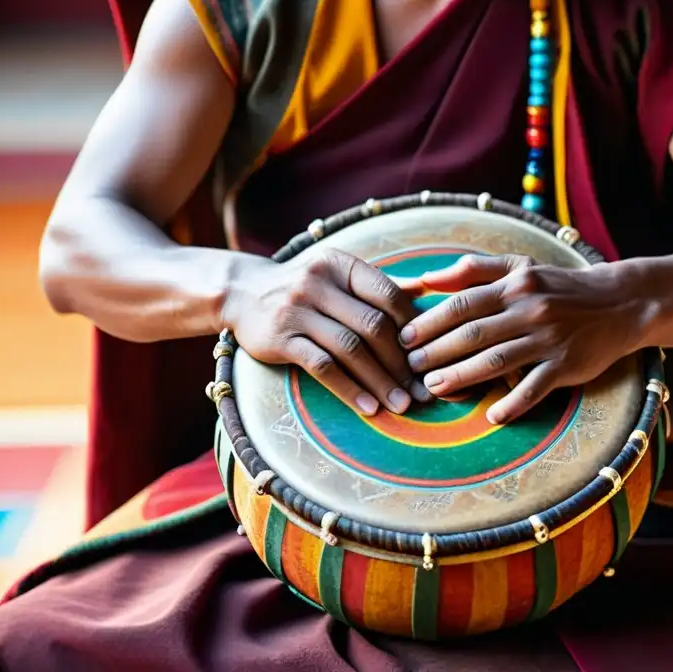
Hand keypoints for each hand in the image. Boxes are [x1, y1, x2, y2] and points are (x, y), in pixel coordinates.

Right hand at [223, 248, 430, 415]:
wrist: (243, 292)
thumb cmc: (304, 288)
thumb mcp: (339, 276)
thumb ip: (379, 285)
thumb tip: (426, 291)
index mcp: (341, 265)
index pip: (388, 294)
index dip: (414, 327)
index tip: (430, 355)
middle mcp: (319, 283)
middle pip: (373, 325)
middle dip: (402, 362)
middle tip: (421, 390)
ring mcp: (297, 310)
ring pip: (350, 349)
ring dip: (380, 381)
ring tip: (401, 404)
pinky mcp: (280, 338)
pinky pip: (322, 367)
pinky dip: (348, 389)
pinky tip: (368, 407)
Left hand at [397, 255, 644, 423]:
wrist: (620, 302)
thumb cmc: (559, 286)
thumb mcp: (521, 266)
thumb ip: (473, 269)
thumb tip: (426, 278)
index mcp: (514, 285)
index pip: (463, 304)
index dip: (430, 323)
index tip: (404, 339)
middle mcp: (529, 310)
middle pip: (473, 334)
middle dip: (436, 352)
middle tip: (410, 368)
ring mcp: (549, 338)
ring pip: (497, 360)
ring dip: (461, 376)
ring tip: (434, 388)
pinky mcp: (567, 365)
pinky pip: (535, 387)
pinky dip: (512, 403)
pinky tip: (491, 416)